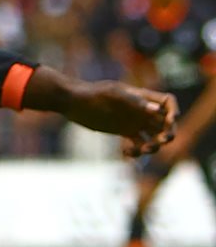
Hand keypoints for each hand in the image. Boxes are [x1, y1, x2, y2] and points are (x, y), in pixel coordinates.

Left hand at [24, 67, 175, 157]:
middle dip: (168, 134)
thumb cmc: (91, 94)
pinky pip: (138, 145)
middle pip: (165, 123)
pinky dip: (137, 152)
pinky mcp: (122, 132)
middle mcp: (140, 110)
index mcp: (141, 97)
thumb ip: (134, 101)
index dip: (173, 112)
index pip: (167, 102)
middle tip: (159, 141)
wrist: (72, 102)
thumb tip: (156, 111)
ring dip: (153, 146)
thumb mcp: (112, 94)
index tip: (168, 122)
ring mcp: (132, 121)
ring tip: (140, 149)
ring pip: (154, 136)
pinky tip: (126, 153)